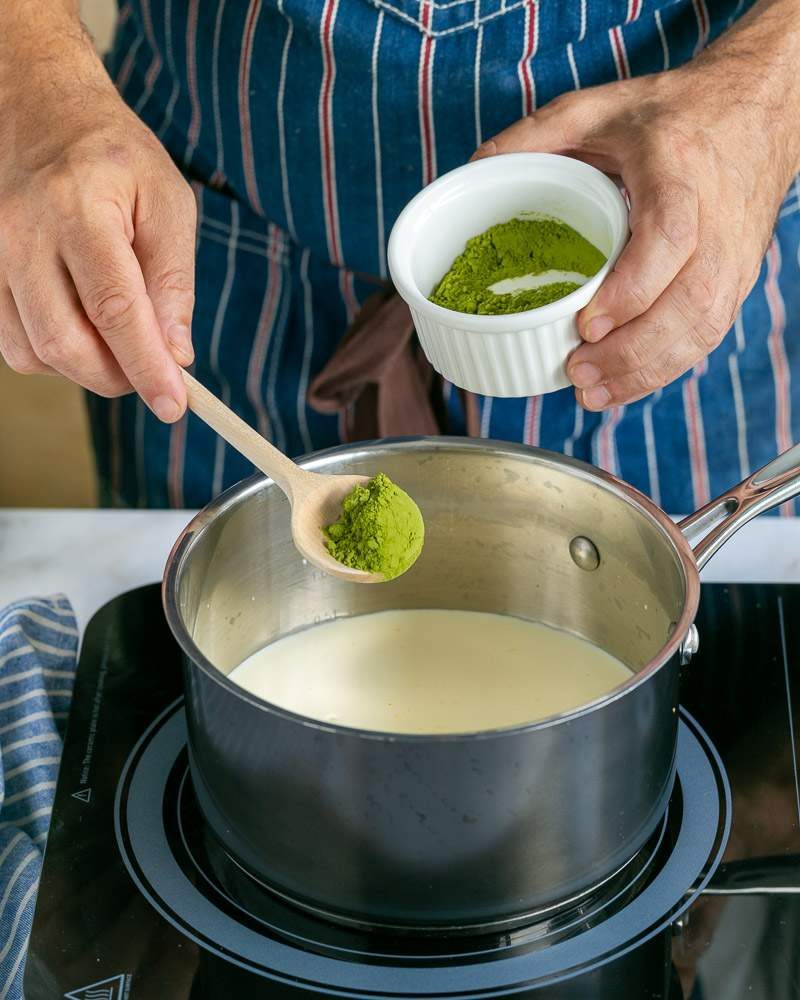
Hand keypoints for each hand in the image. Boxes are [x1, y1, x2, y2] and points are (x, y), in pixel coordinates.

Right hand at [0, 32, 195, 420]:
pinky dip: (56, 355)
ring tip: (123, 344)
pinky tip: (84, 329)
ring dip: (87, 370)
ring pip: (35, 353)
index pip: (114, 310)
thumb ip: (174, 280)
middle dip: (118, 376)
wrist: (39, 110)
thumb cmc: (115, 158)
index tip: (174, 405)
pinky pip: (14, 344)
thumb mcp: (168, 201)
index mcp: (77, 209)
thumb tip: (177, 354)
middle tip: (155, 374)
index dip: (146, 367)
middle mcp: (21, 234)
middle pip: (66, 342)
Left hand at [474, 52, 799, 409]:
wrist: (759, 111)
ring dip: (646, 370)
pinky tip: (622, 385)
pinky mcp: (738, 279)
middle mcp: (715, 218)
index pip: (669, 238)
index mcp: (678, 169)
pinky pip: (707, 335)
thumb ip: (539, 133)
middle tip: (577, 372)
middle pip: (689, 300)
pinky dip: (665, 368)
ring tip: (591, 392)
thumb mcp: (601, 106)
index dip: (631, 289)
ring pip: (702, 328)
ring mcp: (734, 255)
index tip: (585, 322)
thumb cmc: (675, 113)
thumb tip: (477, 167)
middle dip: (632, 349)